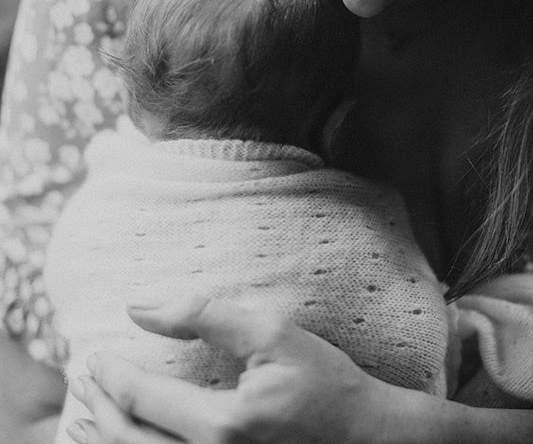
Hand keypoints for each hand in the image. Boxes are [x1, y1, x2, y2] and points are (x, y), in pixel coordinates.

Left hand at [66, 293, 417, 443]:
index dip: (112, 375)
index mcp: (222, 427)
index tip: (95, 355)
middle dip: (101, 409)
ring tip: (87, 416)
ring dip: (108, 438)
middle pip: (131, 440)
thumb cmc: (325, 383)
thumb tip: (140, 309)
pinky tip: (129, 440)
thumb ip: (202, 315)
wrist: (369, 439)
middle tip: (84, 381)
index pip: (143, 399)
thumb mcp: (270, 333)